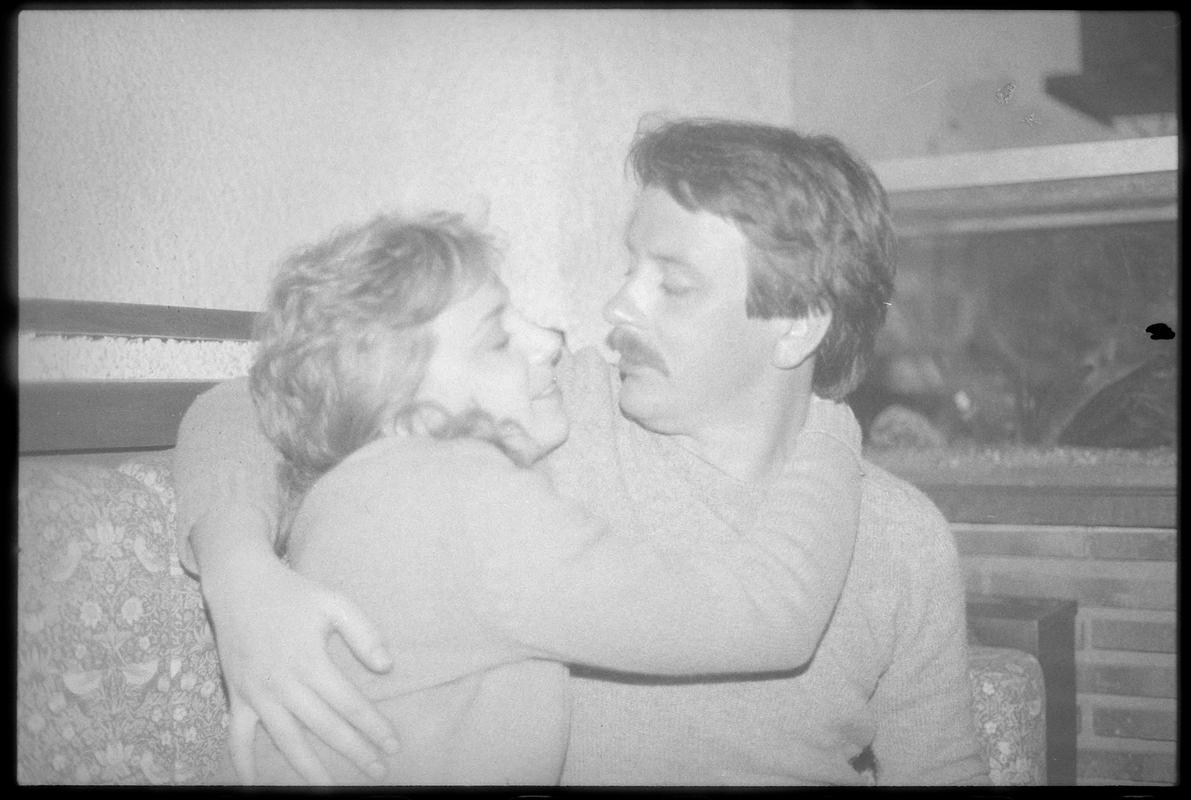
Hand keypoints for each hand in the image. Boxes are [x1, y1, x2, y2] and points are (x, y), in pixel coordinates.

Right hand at [201, 554, 398, 783]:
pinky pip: (237, 735)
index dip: (373, 727)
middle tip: (379, 772)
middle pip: (325, 727)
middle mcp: (284, 683)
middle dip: (354, 752)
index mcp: (311, 662)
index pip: (350, 704)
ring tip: (330, 790)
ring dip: (309, 769)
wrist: (240, 583)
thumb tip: (387, 667)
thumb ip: (364, 633)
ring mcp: (257, 693)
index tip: (393, 745)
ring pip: (286, 740)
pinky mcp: (237, 695)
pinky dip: (243, 761)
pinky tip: (253, 784)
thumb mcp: (334, 603)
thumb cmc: (293, 593)